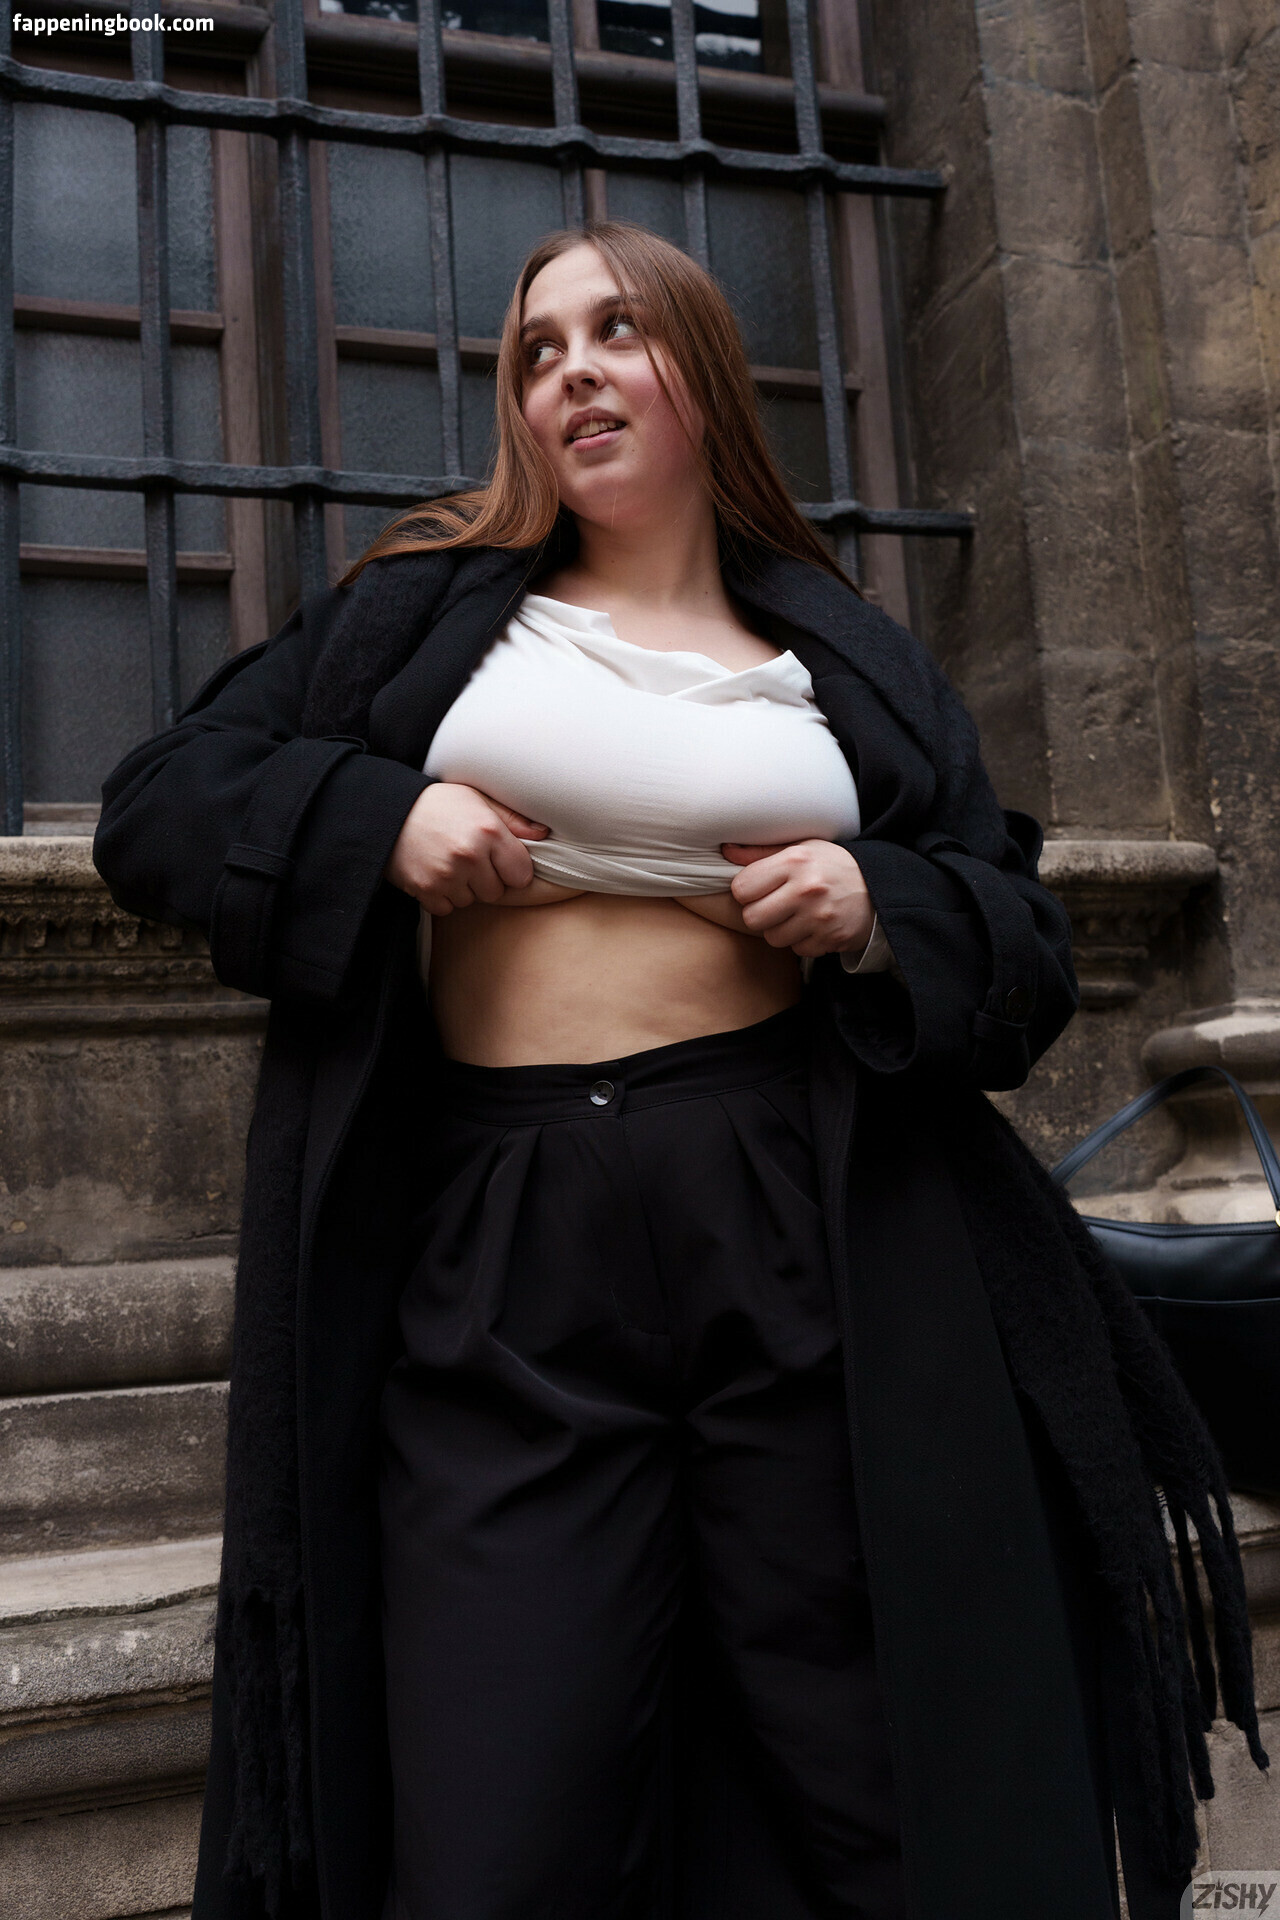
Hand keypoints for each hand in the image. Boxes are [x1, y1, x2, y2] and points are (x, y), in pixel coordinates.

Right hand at [385, 783, 548, 914]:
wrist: (386, 811)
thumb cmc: (437, 803)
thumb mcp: (477, 799)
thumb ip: (512, 819)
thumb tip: (544, 834)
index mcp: (488, 831)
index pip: (521, 874)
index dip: (512, 869)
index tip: (499, 861)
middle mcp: (470, 855)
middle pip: (496, 892)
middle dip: (486, 879)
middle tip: (468, 859)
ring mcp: (447, 875)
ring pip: (471, 901)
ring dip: (463, 889)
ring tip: (448, 863)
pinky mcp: (426, 889)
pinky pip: (447, 908)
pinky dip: (441, 896)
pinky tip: (434, 873)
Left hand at [722, 840, 874, 958]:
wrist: (879, 886)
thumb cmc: (831, 864)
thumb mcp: (801, 847)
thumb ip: (761, 851)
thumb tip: (726, 850)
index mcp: (794, 860)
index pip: (742, 889)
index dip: (747, 892)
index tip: (759, 890)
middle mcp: (806, 888)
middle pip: (752, 918)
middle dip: (760, 914)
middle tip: (776, 906)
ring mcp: (820, 917)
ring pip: (773, 938)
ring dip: (780, 930)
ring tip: (796, 915)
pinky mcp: (831, 938)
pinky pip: (797, 950)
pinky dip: (803, 941)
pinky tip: (813, 926)